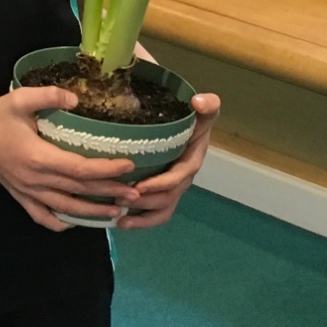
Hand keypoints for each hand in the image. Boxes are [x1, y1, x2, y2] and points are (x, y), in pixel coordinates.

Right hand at [0, 88, 141, 231]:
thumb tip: (76, 99)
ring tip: (118, 212)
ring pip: (66, 209)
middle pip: (79, 191)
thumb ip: (49, 95)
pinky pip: (44, 217)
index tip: (129, 166)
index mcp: (38, 157)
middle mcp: (36, 180)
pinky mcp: (21, 197)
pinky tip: (78, 220)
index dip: (107, 170)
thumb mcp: (21, 98)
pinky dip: (62, 222)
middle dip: (109, 193)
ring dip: (93, 213)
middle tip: (136, 194)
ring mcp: (28, 192)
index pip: (80, 169)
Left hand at [118, 93, 219, 230]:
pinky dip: (140, 223)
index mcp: (191, 162)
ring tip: (119, 219)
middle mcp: (183, 180)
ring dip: (141, 218)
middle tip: (119, 199)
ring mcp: (172, 190)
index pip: (178, 177)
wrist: (187, 130)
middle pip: (167, 198)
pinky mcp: (162, 195)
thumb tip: (199, 102)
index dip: (160, 184)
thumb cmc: (191, 121)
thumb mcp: (202, 113)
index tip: (140, 186)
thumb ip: (208, 106)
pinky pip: (154, 215)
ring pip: (160, 211)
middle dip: (144, 202)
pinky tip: (120, 224)